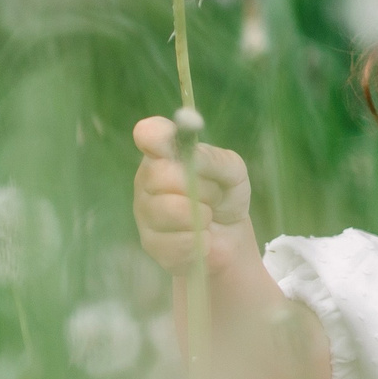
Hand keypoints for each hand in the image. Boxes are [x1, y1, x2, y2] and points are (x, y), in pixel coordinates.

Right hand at [132, 116, 257, 277]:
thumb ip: (214, 160)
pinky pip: (177, 240)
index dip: (156, 136)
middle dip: (199, 187)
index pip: (149, 134)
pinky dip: (200, 240)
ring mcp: (145, 212)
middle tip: (212, 195)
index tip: (167, 140)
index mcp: (164, 154)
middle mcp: (147, 178)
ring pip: (169, 209)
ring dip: (201, 215)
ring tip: (207, 216)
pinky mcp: (152, 244)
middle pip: (161, 175)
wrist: (230, 236)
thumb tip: (192, 157)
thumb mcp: (232, 172)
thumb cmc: (226, 196)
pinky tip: (202, 238)